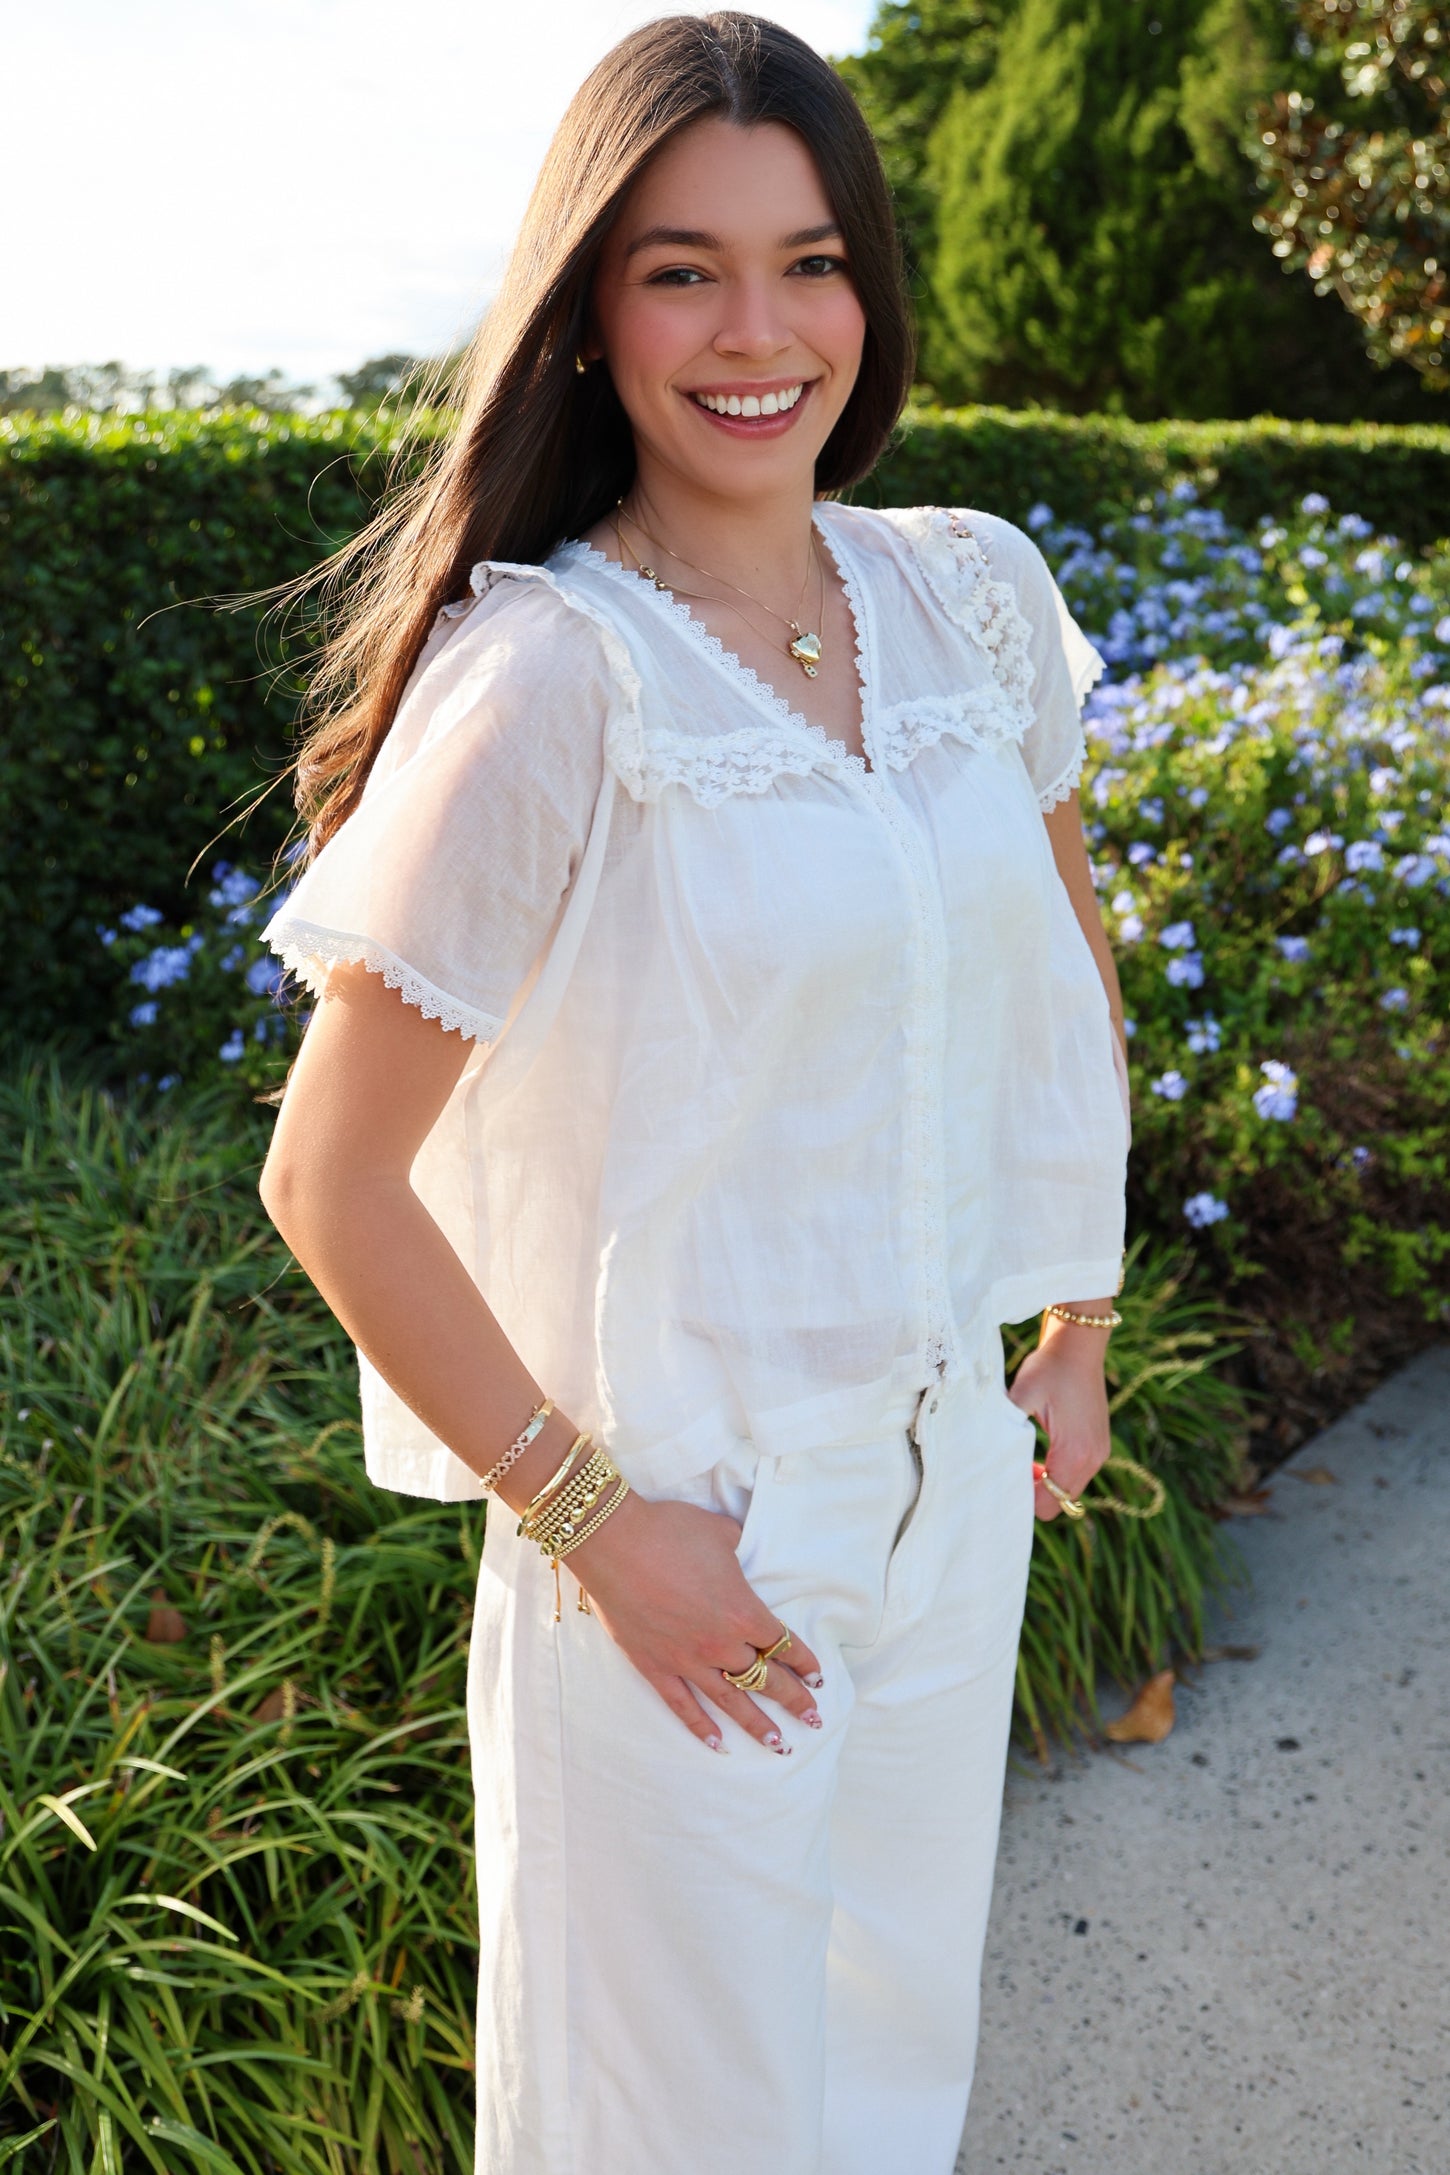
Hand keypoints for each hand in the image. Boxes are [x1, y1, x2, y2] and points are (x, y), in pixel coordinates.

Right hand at [564, 1490, 823, 1753]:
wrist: (614, 1542)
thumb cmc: (670, 1530)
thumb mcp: (721, 1532)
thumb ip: (740, 1548)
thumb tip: (742, 1548)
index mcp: (743, 1611)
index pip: (784, 1644)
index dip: (805, 1662)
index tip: (818, 1678)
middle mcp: (721, 1643)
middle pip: (766, 1679)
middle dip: (793, 1699)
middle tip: (813, 1720)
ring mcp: (687, 1660)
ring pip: (731, 1701)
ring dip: (757, 1725)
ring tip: (779, 1745)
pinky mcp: (655, 1667)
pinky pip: (682, 1706)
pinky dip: (701, 1727)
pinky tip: (718, 1745)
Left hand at [1007, 1320, 1111, 1521]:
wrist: (1079, 1344)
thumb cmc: (1049, 1367)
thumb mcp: (1021, 1395)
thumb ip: (1003, 1426)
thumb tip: (981, 1451)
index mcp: (1073, 1452)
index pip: (1049, 1503)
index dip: (1024, 1499)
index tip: (1004, 1479)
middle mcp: (1093, 1458)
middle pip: (1061, 1502)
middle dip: (1035, 1494)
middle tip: (1012, 1469)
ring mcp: (1100, 1452)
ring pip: (1069, 1490)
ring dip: (1047, 1484)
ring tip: (1024, 1462)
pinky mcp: (1099, 1444)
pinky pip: (1077, 1475)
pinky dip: (1058, 1473)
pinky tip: (1039, 1454)